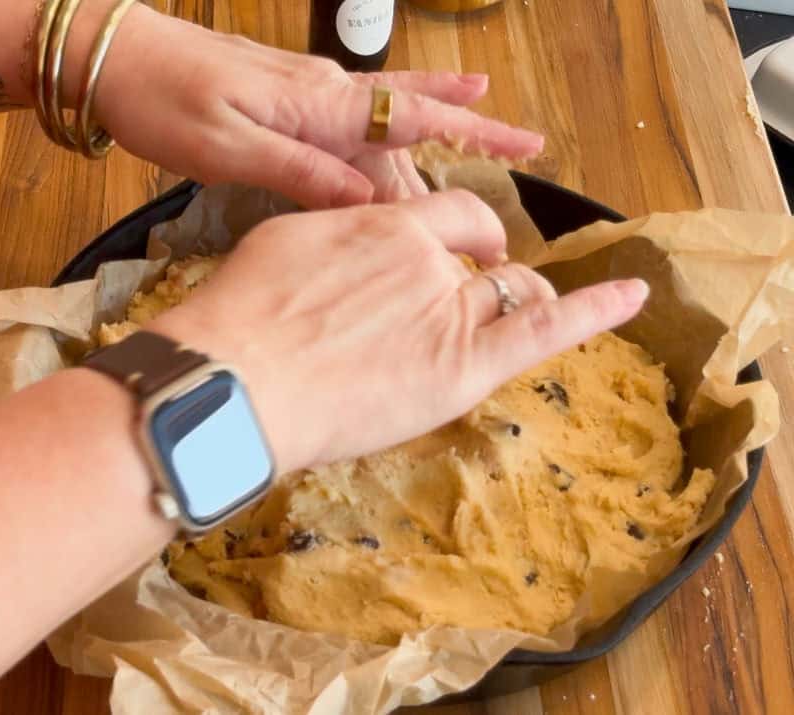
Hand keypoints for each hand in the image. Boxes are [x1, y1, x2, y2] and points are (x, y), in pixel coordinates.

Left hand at [95, 8, 541, 207]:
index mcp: (317, 105)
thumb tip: (367, 200)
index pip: (411, 119)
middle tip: (525, 147)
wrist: (115, 55)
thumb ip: (299, 173)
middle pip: (410, 115)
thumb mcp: (227, 150)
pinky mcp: (281, 95)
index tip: (525, 143)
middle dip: (469, 130)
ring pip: (383, 113)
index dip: (470, 132)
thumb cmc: (163, 102)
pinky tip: (394, 127)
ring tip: (485, 132)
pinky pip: (350, 112)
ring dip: (433, 127)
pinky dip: (385, 121)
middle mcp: (321, 91)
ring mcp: (303, 89)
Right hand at [149, 192, 648, 472]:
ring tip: (520, 310)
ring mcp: (448, 314)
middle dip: (486, 267)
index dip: (464, 229)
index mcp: (381, 228)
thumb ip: (333, 241)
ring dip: (517, 299)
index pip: (447, 215)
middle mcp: (424, 261)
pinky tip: (631, 296)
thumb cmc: (239, 319)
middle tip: (477, 283)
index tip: (464, 241)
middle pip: (480, 258)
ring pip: (509, 296)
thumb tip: (346, 247)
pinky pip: (545, 328)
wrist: (237, 382)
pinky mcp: (464, 368)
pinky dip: (595, 309)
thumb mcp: (281, 247)